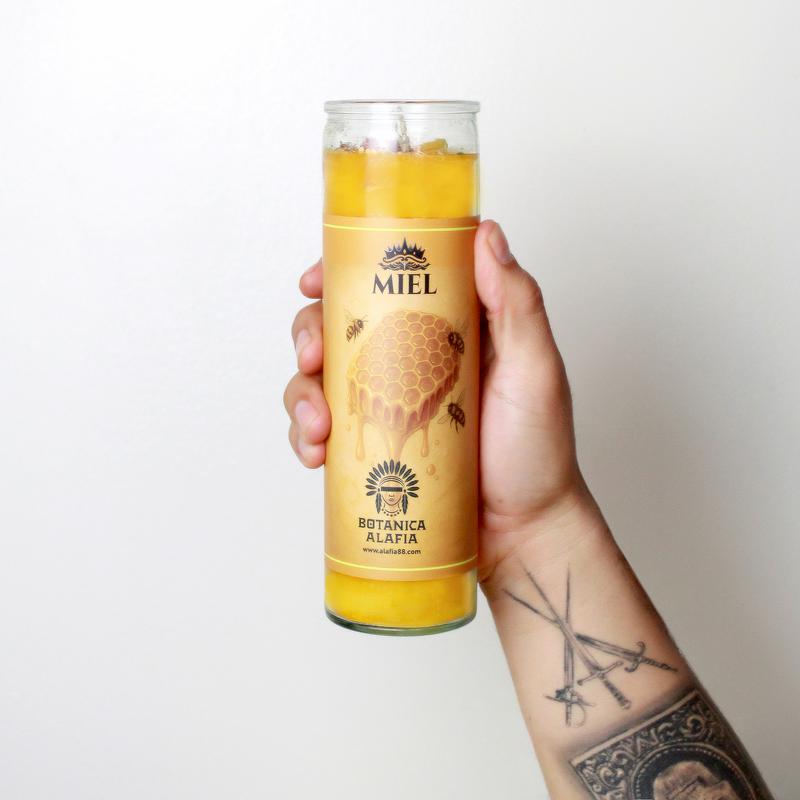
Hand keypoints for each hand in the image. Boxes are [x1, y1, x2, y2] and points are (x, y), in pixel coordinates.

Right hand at [283, 221, 598, 588]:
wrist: (524, 532)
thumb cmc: (538, 451)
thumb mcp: (535, 369)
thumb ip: (517, 303)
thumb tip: (486, 233)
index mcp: (445, 330)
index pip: (386, 284)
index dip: (340, 274)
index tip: (314, 280)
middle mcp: (410, 362)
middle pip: (340, 327)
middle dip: (310, 335)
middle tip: (312, 358)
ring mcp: (388, 406)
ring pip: (321, 379)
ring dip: (301, 394)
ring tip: (319, 426)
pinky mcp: (373, 446)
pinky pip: (323, 431)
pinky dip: (306, 437)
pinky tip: (316, 453)